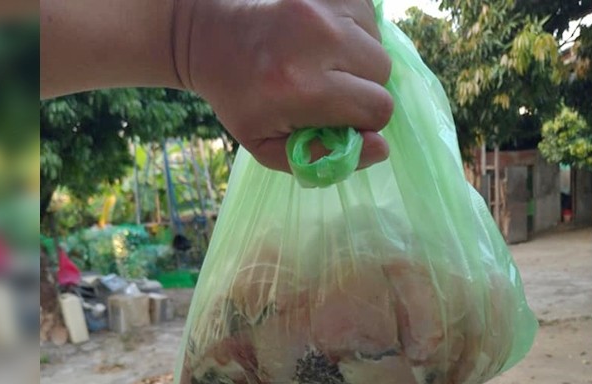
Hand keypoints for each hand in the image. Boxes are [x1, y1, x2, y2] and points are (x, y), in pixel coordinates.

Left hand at [172, 0, 392, 172]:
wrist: (210, 34)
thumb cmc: (240, 97)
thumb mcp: (266, 145)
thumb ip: (324, 159)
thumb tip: (382, 149)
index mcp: (301, 86)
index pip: (377, 109)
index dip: (362, 120)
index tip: (336, 117)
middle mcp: (318, 37)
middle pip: (382, 74)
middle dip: (362, 89)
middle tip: (324, 88)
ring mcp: (324, 5)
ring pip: (378, 45)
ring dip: (357, 60)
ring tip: (319, 61)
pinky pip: (369, 19)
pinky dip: (353, 33)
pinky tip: (320, 38)